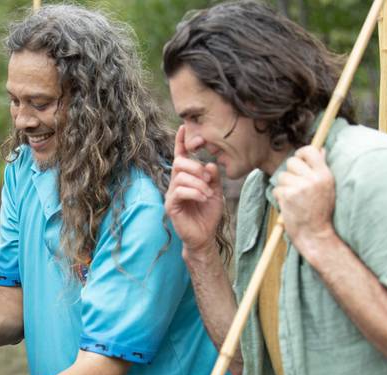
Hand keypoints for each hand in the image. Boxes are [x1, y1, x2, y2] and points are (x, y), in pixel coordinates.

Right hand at [165, 125, 224, 252]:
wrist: (205, 236)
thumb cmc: (208, 214)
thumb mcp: (216, 192)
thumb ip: (213, 178)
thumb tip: (209, 164)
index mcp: (186, 178)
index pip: (181, 157)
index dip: (180, 142)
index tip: (183, 127)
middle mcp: (176, 184)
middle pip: (179, 163)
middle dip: (195, 167)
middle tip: (208, 179)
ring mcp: (172, 194)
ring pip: (181, 177)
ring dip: (198, 183)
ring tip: (208, 194)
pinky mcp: (171, 205)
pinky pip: (179, 191)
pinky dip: (194, 192)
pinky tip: (203, 198)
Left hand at [273, 146, 335, 253]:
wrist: (316, 234)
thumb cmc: (320, 211)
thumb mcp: (328, 187)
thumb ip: (321, 167)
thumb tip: (320, 149)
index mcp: (325, 175)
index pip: (310, 150)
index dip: (301, 154)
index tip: (300, 162)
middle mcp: (313, 179)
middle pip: (291, 162)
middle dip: (290, 173)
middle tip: (296, 185)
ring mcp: (300, 187)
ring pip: (282, 176)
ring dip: (284, 187)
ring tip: (294, 198)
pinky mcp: (288, 196)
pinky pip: (276, 189)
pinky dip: (279, 197)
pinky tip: (289, 205)